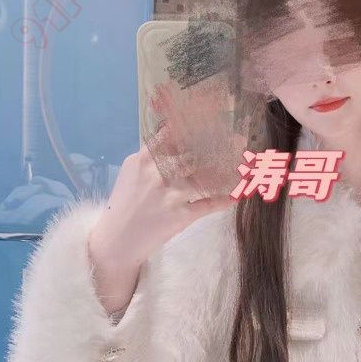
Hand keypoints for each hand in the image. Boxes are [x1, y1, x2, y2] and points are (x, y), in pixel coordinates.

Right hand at [88, 140, 236, 274]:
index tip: (213, 120)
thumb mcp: (132, 173)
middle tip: (238, 140)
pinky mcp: (180, 216)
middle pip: (192, 154)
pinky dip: (225, 199)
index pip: (171, 135)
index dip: (194, 127)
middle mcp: (157, 174)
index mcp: (143, 160)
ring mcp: (170, 195)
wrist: (116, 241)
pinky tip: (238, 195)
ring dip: (226, 170)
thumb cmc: (125, 203)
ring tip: (244, 163)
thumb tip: (171, 131)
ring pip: (204, 177)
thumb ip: (151, 154)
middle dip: (217, 146)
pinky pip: (208, 204)